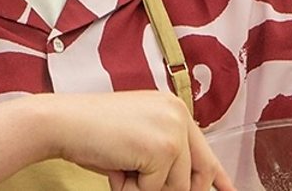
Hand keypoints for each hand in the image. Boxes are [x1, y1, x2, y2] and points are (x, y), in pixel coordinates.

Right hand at [38, 91, 235, 190]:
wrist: (63, 122)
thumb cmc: (91, 131)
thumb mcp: (136, 139)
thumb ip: (163, 155)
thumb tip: (185, 185)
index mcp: (173, 108)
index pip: (205, 150)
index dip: (218, 177)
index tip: (229, 190)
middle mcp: (178, 114)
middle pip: (199, 173)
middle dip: (174, 189)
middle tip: (136, 179)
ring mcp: (173, 130)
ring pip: (176, 186)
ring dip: (145, 188)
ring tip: (120, 165)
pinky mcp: (163, 148)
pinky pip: (156, 189)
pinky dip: (132, 188)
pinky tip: (116, 165)